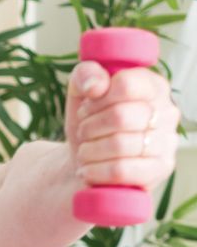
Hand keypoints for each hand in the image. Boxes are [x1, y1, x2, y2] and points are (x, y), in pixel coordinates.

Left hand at [66, 60, 180, 193]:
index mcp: (152, 86)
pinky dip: (94, 171)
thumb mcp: (79, 94)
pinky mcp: (158, 170)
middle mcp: (167, 112)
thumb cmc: (87, 125)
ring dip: (88, 151)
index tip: (87, 108)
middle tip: (83, 133)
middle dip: (89, 127)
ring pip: (119, 145)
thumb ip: (85, 75)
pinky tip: (86, 170)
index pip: (126, 84)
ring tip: (84, 153)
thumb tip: (96, 85)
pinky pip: (121, 170)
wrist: (83, 165)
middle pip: (120, 116)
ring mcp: (167, 143)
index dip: (96, 99)